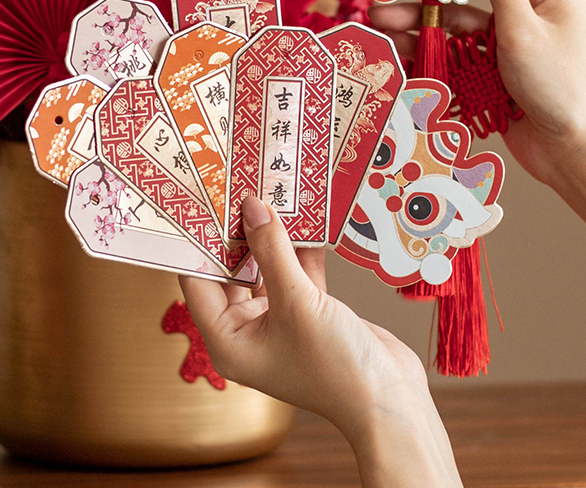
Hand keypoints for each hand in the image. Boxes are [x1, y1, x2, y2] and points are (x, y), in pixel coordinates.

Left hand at [180, 196, 461, 487]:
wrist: (389, 398)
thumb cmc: (334, 365)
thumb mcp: (297, 302)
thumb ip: (272, 251)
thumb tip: (252, 207)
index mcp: (229, 340)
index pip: (197, 283)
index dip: (197, 243)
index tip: (201, 202)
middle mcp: (248, 331)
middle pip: (231, 271)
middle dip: (237, 232)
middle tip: (236, 187)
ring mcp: (280, 321)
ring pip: (266, 267)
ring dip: (271, 235)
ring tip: (270, 191)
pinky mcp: (310, 312)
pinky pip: (296, 271)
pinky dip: (301, 247)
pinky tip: (306, 215)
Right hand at [371, 0, 585, 365]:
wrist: (571, 154)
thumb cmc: (560, 86)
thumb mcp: (523, 27)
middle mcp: (528, 16)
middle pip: (468, 0)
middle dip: (425, 2)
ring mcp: (509, 48)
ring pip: (457, 33)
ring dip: (421, 33)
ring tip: (380, 31)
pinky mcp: (494, 77)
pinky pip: (458, 61)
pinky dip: (432, 59)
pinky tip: (400, 57)